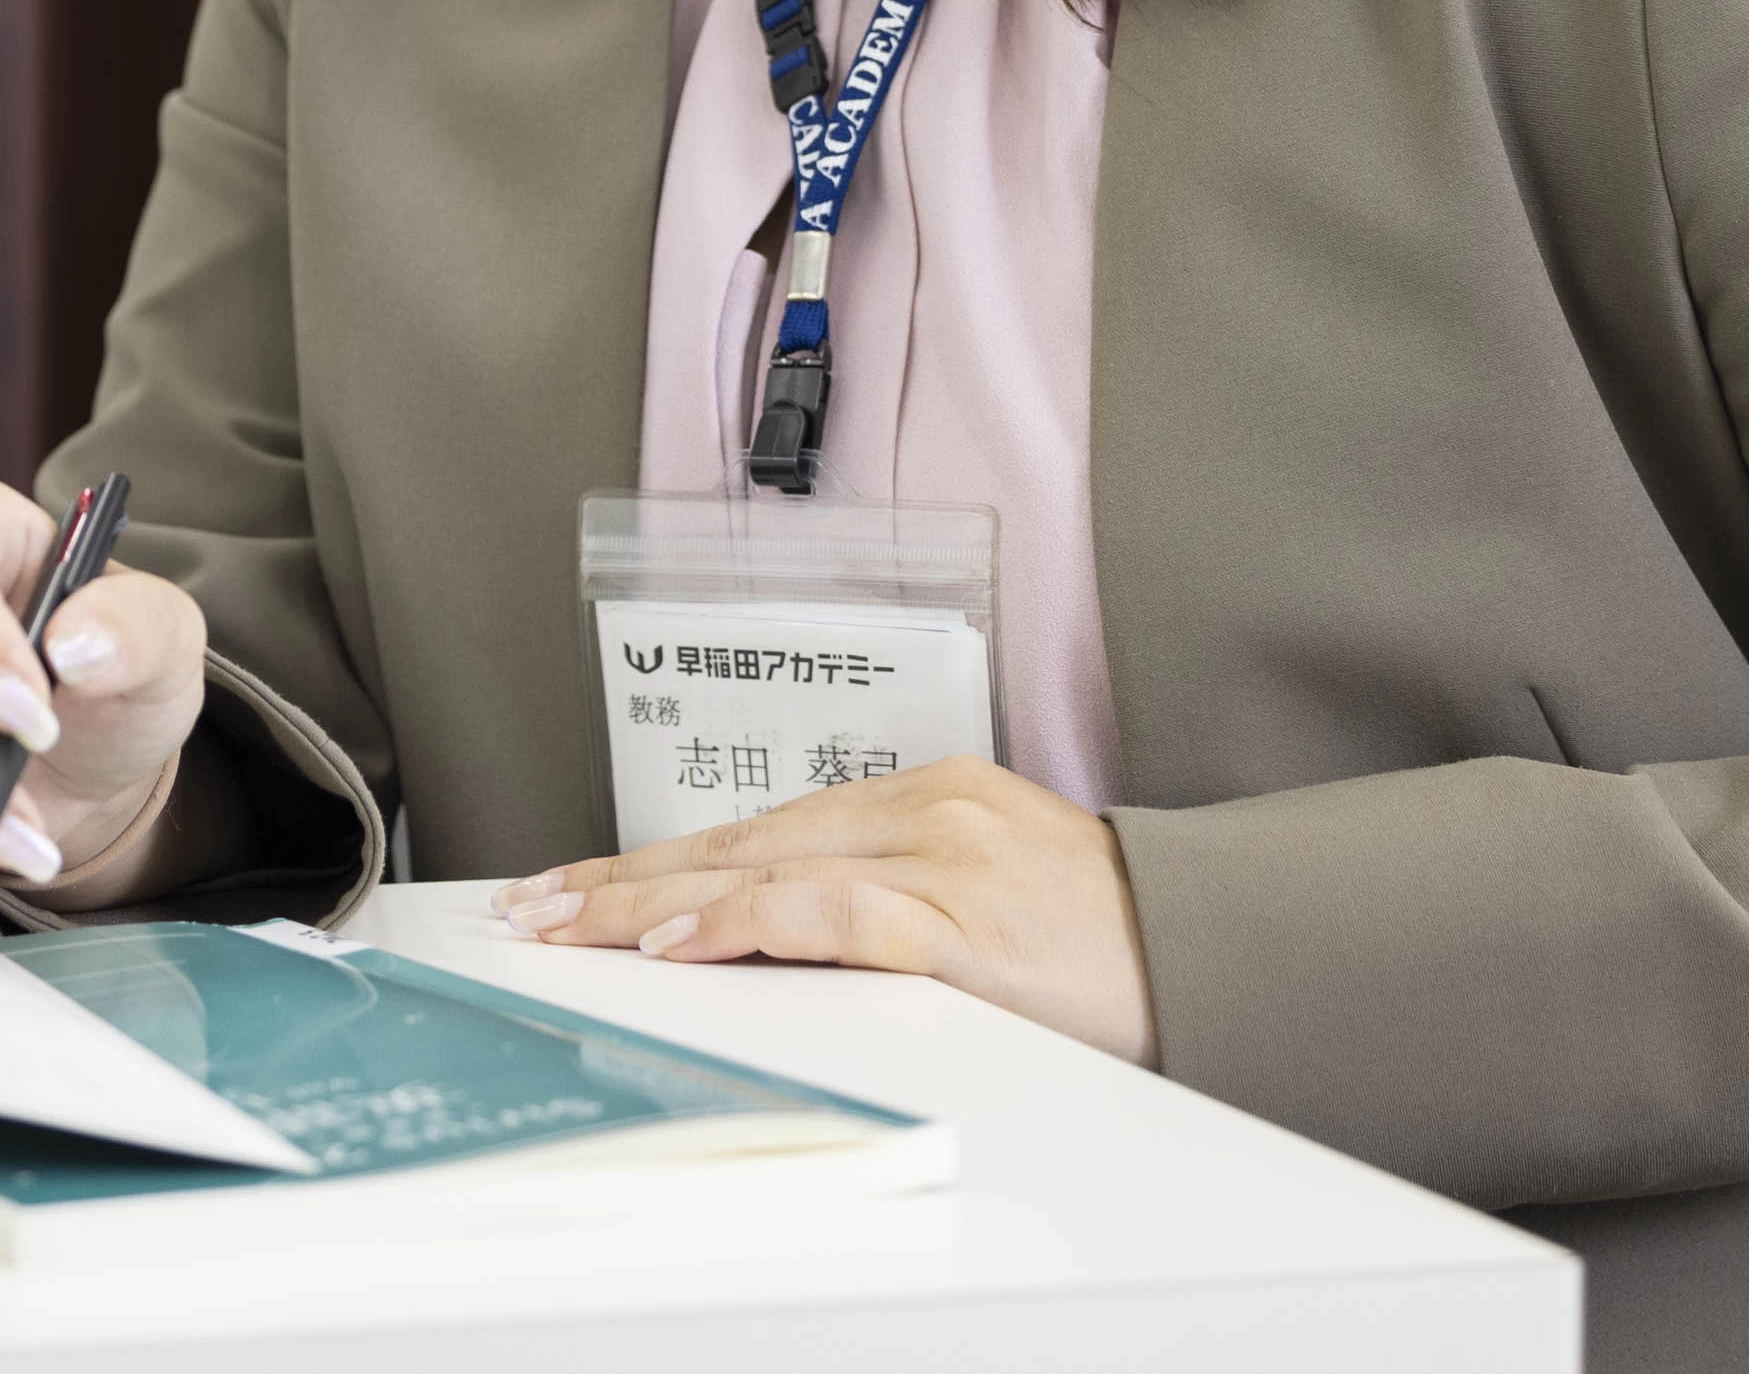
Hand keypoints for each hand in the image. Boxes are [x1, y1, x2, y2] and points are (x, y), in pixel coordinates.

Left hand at [491, 755, 1153, 1063]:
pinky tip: (688, 938)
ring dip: (655, 901)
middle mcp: (922, 811)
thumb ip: (893, 896)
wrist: (1212, 951)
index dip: (661, 857)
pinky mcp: (962, 918)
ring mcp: (941, 859)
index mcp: (925, 798)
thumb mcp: (987, 896)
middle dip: (625, 876)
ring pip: (764, 868)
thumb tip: (786, 930)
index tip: (582, 886)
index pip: (760, 826)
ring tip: (575, 927)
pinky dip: (751, 922)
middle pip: (740, 839)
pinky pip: (833, 912)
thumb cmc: (1107, 941)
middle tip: (536, 905)